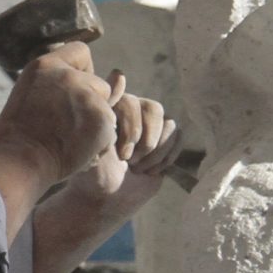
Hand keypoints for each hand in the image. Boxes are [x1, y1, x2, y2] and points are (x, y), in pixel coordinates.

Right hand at [0, 43, 118, 189]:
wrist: (20, 161)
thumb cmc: (21, 135)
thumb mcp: (30, 93)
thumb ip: (55, 81)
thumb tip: (89, 80)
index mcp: (46, 65)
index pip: (81, 52)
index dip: (84, 70)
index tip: (74, 89)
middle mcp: (68, 75)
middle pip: (99, 84)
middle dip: (92, 103)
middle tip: (67, 125)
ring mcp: (87, 96)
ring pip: (107, 108)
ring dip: (96, 124)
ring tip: (69, 140)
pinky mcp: (101, 117)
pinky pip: (110, 130)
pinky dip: (99, 143)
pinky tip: (78, 151)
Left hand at [64, 74, 181, 223]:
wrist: (108, 199)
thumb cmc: (95, 172)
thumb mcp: (95, 142)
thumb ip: (106, 109)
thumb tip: (120, 73)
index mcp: (113, 107)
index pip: (133, 102)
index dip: (132, 130)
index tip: (121, 154)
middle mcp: (133, 110)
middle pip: (155, 109)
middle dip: (146, 142)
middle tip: (130, 161)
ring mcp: (150, 125)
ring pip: (169, 125)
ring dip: (155, 153)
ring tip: (137, 168)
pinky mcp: (165, 140)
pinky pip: (178, 138)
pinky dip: (166, 158)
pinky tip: (149, 170)